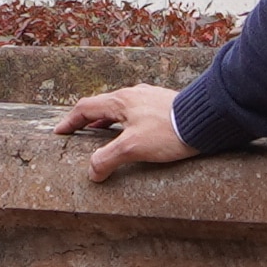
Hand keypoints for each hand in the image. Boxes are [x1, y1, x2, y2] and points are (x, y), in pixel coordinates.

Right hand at [58, 82, 191, 183]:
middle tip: (79, 133)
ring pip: (121, 108)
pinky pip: (137, 112)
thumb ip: (108, 159)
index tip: (60, 131)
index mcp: (121, 101)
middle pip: (103, 106)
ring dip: (108, 121)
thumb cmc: (168, 131)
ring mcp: (149, 98)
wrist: (206, 120)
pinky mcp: (164, 105)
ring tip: (104, 135)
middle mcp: (133, 94)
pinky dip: (126, 122)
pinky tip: (136, 134)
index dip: (70, 121)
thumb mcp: (132, 148)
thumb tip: (92, 172)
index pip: (86, 108)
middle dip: (88, 120)